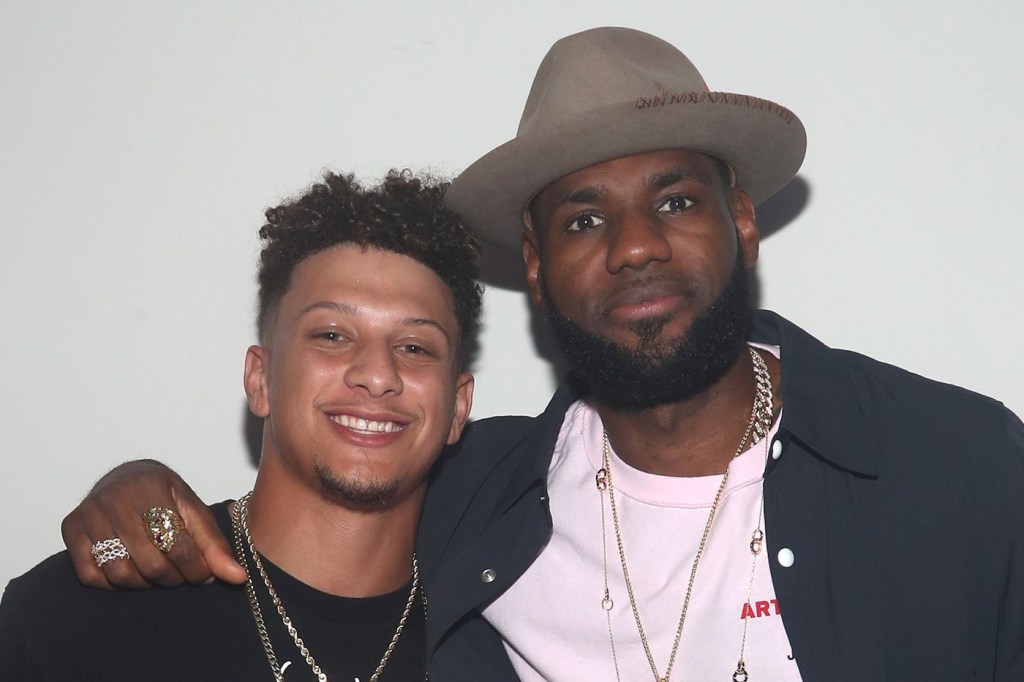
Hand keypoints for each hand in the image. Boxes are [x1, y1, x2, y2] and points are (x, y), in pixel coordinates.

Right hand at [61, 459, 246, 589]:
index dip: (196, 569)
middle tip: (183, 576)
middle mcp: (115, 499)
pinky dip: (115, 583)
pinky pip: (92, 576)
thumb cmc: (163, 495)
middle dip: (174, 578)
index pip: (178, 544)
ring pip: (121, 574)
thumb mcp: (192, 509)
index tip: (204, 576)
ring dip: (146, 583)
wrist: (125, 477)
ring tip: (160, 572)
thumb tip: (237, 578)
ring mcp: (89, 514)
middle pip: (150, 563)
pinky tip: (132, 570)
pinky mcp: (71, 529)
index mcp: (151, 488)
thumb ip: (214, 544)